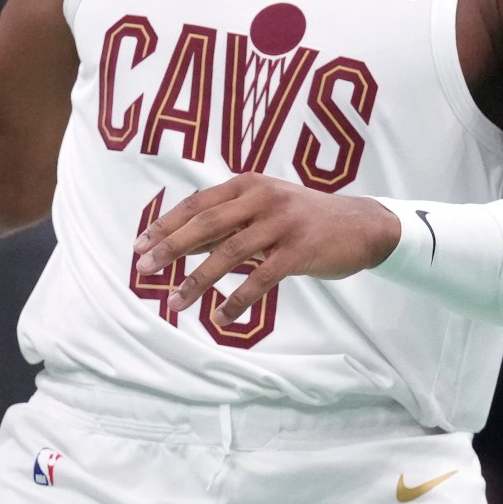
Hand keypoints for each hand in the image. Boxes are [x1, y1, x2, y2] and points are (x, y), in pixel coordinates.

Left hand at [133, 174, 402, 319]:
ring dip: (197, 280)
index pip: (198, 204)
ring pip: (228, 253)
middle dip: (170, 248)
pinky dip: (236, 301)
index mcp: (250, 185)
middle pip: (206, 224)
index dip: (166, 224)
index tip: (140, 245)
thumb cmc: (307, 219)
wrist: (362, 226)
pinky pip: (260, 279)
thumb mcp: (267, 208)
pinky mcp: (299, 251)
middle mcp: (262, 199)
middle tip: (144, 269)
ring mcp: (282, 223)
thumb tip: (182, 242)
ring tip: (174, 302)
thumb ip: (230, 222)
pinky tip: (220, 318)